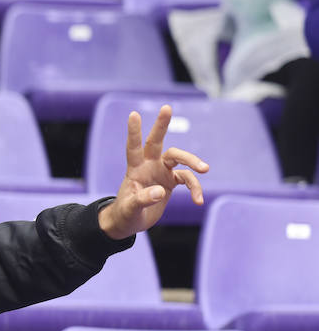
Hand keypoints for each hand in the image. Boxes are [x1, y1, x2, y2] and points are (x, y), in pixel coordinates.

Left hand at [98, 105, 208, 239]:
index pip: (134, 148)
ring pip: (179, 159)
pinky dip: (195, 189)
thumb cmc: (125, 214)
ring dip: (192, 162)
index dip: (134, 132)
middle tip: (167, 107)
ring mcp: (161, 172)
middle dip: (161, 125)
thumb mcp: (130, 210)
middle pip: (157, 142)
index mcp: (135, 169)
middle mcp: (149, 166)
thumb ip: (142, 200)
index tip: (134, 114)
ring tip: (205, 169)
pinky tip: (198, 201)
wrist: (130, 222)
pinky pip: (188, 179)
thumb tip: (161, 191)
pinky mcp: (171, 182)